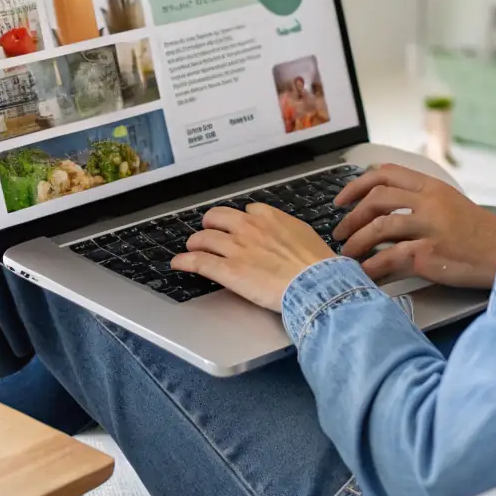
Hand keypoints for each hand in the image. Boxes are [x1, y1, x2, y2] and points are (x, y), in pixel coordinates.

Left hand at [170, 204, 336, 311]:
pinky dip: (184, 261)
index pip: (246, 211)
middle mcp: (248, 228)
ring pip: (203, 238)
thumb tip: (285, 236)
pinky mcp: (228, 270)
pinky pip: (199, 262)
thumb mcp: (304, 235)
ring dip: (195, 243)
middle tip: (208, 233)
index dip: (240, 220)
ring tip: (191, 248)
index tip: (238, 227)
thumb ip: (287, 231)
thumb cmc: (317, 265)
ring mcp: (236, 248)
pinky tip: (178, 263)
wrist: (315, 284)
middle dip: (210, 225)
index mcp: (269, 217)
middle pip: (217, 218)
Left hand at [332, 164, 495, 288]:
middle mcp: (429, 203)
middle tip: (339, 230)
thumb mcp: (450, 204)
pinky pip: (390, 258)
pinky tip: (364, 271)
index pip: (385, 174)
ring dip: (356, 241)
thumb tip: (382, 209)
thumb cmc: (479, 233)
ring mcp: (429, 228)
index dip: (357, 184)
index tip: (341, 199)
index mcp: (432, 187)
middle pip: (376, 199)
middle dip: (351, 215)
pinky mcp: (430, 255)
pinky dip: (372, 265)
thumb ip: (420, 200)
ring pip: (379, 228)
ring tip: (347, 253)